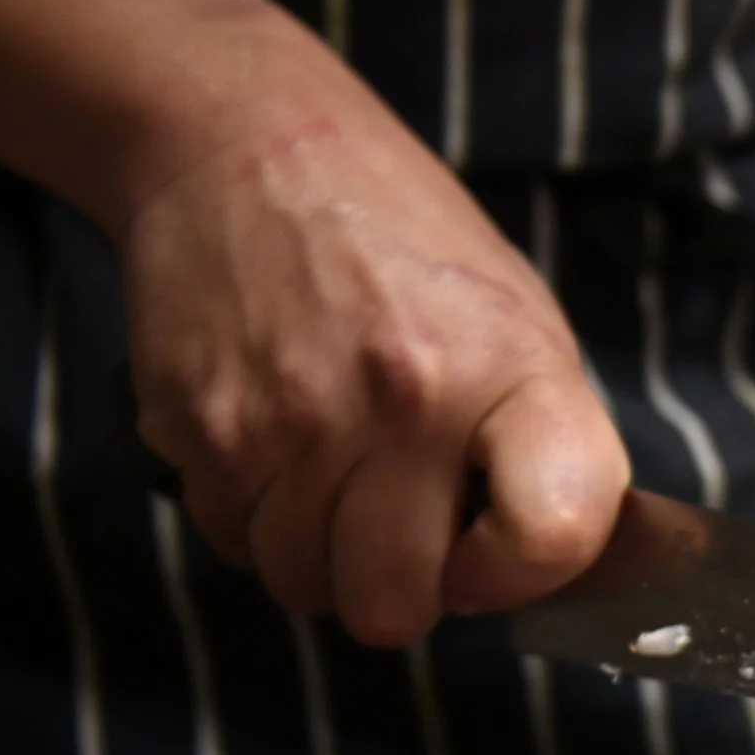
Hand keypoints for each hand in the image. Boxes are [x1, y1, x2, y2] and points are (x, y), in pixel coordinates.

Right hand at [119, 70, 628, 647]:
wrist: (247, 145)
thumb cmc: (398, 237)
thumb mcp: (515, 314)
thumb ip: (537, 442)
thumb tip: (543, 567)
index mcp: (507, 370)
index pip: (553, 535)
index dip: (524, 575)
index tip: (497, 552)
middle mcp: (403, 403)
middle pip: (393, 608)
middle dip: (399, 588)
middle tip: (400, 525)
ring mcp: (292, 423)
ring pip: (302, 588)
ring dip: (317, 553)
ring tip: (334, 468)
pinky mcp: (201, 430)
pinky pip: (232, 543)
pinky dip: (254, 517)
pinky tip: (276, 441)